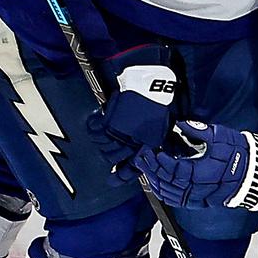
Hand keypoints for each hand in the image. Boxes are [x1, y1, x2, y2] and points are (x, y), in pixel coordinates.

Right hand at [86, 45, 178, 170]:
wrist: (152, 77)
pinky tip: (95, 119)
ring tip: (104, 127)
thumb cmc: (162, 95)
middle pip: (113, 156)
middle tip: (111, 141)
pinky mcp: (110, 122)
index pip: (133, 166)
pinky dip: (93, 126)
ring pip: (103, 145)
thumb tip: (145, 148)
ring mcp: (121, 133)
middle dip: (111, 151)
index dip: (122, 175)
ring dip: (102, 138)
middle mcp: (135, 141)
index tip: (112, 180)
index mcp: (151, 142)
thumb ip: (154, 137)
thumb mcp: (164, 120)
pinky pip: (95, 131)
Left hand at [131, 121, 257, 210]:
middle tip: (142, 157)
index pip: (171, 169)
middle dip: (151, 169)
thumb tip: (181, 123)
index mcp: (200, 173)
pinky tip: (158, 183)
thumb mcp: (220, 136)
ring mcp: (198, 198)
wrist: (256, 174)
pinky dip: (163, 192)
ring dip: (155, 181)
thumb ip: (198, 130)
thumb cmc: (239, 153)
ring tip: (146, 168)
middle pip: (166, 183)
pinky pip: (176, 201)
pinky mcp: (199, 202)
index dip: (158, 160)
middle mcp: (197, 189)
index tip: (151, 149)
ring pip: (168, 194)